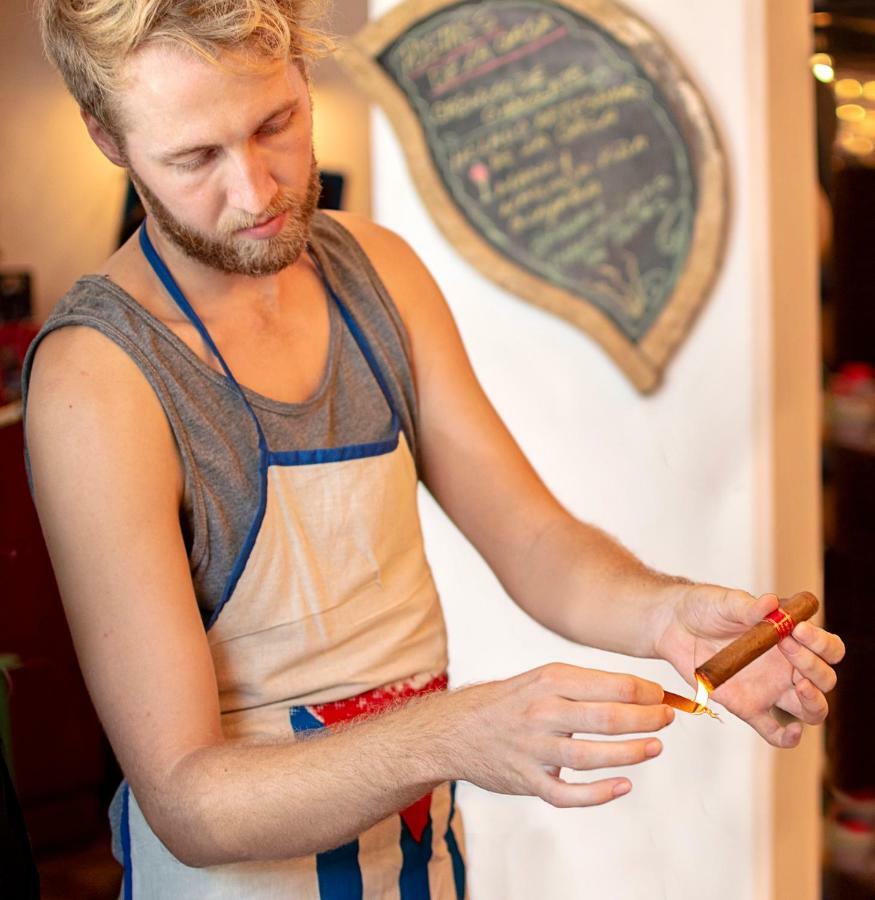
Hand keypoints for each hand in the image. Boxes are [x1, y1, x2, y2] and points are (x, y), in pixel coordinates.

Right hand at [440, 663, 673, 806]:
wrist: (454, 729)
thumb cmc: (506, 702)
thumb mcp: (539, 678)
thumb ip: (581, 685)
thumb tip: (634, 692)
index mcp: (549, 681)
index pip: (611, 685)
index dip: (645, 692)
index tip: (662, 695)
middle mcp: (543, 713)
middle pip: (608, 719)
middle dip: (647, 719)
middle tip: (668, 718)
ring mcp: (534, 749)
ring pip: (593, 756)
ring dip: (632, 753)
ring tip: (655, 747)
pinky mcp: (527, 780)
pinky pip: (568, 793)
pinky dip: (598, 794)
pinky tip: (623, 786)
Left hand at [653, 585, 844, 747]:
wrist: (674, 625)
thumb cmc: (705, 608)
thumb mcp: (725, 601)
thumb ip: (748, 606)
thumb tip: (771, 602)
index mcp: (790, 639)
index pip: (828, 649)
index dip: (822, 643)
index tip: (798, 630)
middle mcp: (786, 667)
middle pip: (824, 679)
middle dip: (813, 665)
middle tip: (786, 646)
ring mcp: (769, 690)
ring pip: (811, 709)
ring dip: (813, 702)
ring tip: (798, 686)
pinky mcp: (748, 707)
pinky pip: (774, 733)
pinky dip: (788, 738)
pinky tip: (791, 730)